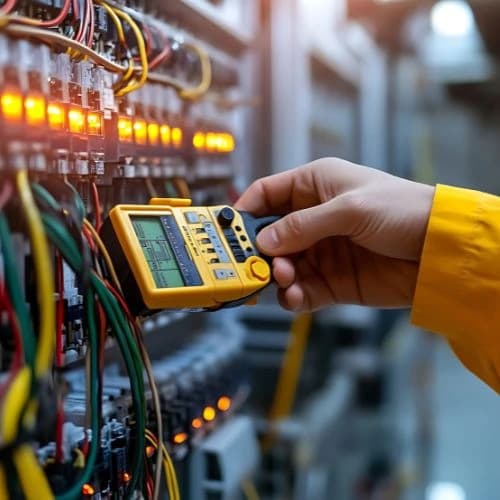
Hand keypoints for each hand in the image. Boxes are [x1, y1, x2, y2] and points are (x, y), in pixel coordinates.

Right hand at [235, 158, 434, 311]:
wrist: (439, 251)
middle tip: (254, 264)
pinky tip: (296, 297)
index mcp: (315, 187)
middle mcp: (313, 219)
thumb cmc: (403, 211)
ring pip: (281, 266)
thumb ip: (303, 225)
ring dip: (276, 275)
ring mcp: (320, 251)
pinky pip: (301, 290)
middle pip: (269, 235)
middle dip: (259, 251)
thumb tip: (265, 240)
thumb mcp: (350, 209)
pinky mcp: (331, 281)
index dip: (246, 210)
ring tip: (285, 278)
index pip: (268, 194)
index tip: (229, 230)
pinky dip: (293, 296)